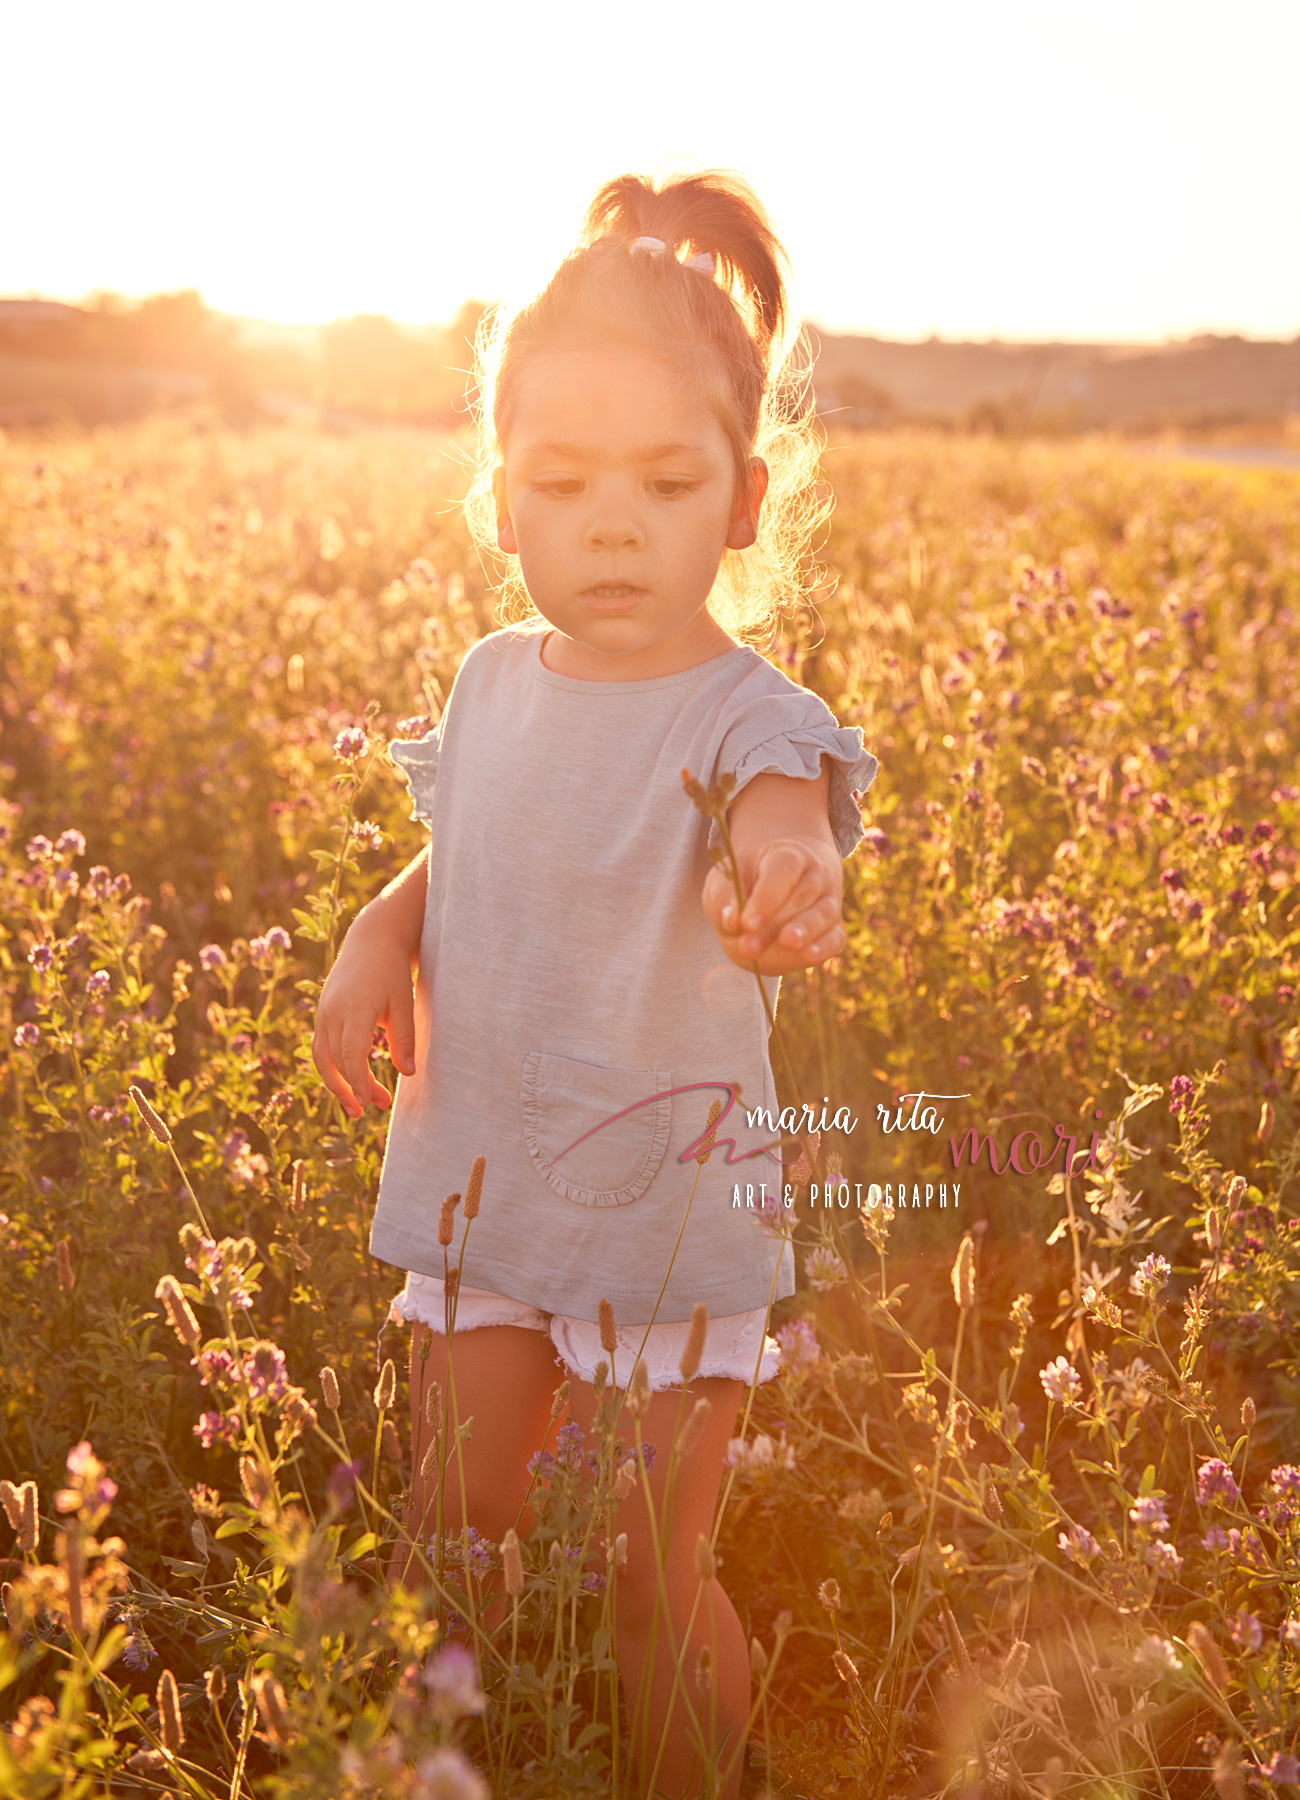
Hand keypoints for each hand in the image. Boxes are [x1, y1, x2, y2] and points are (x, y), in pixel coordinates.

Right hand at [312, 925, 417, 1118]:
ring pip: (321, 1058)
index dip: (358, 1082)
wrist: (371, 940)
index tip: (370, 1103)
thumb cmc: (392, 971)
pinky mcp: (322, 1015)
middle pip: (333, 1062)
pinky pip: (320, 1048)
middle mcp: (332, 1013)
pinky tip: (350, 1081)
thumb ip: (404, 1038)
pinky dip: (332, 1068)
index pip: (350, 1054)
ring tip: (359, 1105)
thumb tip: (407, 1073)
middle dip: (351, 1089)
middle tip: (374, 1107)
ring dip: (338, 1084)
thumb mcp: (404, 1002)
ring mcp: (323, 1013)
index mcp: (354, 1008)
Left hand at [702, 835, 844, 975]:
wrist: (776, 887)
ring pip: (822, 915)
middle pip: (801, 896)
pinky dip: (824, 947)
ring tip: (787, 944)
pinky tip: (809, 955)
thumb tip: (731, 920)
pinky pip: (835, 938)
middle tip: (748, 947)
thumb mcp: (727, 878)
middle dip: (774, 925)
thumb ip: (724, 896)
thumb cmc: (747, 881)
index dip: (766, 897)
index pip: (782, 870)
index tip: (746, 923)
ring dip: (804, 932)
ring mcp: (829, 901)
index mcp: (788, 855)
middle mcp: (815, 875)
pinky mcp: (833, 928)